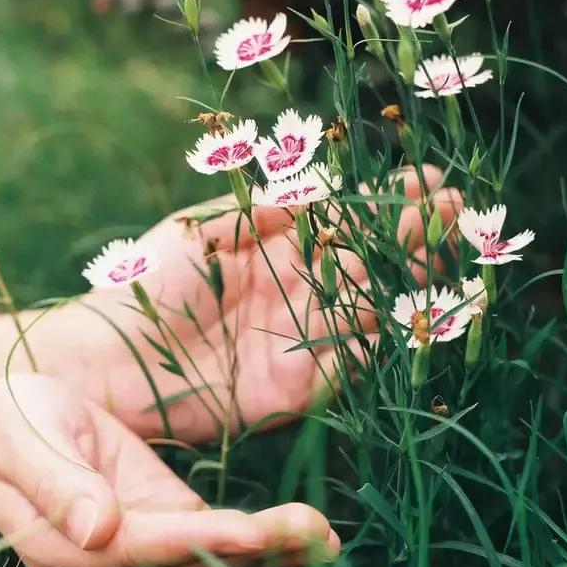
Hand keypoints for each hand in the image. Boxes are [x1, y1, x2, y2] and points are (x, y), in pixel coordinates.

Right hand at [0, 374, 338, 566]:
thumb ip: (57, 485)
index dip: (196, 541)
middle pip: (185, 562)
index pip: (138, 547)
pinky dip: (258, 537)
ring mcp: (136, 546)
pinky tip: (305, 534)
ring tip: (327, 540)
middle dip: (253, 550)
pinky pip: (211, 538)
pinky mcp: (159, 523)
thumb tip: (98, 530)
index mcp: (62, 545)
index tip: (250, 529)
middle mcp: (104, 561)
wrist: (8, 428)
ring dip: (268, 550)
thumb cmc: (11, 425)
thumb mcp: (24, 440)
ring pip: (207, 557)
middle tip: (317, 534)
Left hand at [38, 165, 461, 440]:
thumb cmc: (144, 285)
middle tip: (457, 210)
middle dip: (415, 235)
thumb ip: (258, 213)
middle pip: (371, 261)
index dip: (387, 201)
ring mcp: (301, 338)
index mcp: (274, 247)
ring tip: (451, 250)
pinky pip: (354, 360)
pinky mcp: (298, 387)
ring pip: (373, 308)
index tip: (429, 180)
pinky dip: (387, 338)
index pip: (345, 220)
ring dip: (414, 281)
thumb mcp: (198, 231)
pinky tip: (419, 310)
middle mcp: (296, 290)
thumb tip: (313, 193)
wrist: (108, 362)